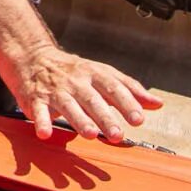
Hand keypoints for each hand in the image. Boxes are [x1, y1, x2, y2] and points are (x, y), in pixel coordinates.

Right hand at [9, 45, 163, 143]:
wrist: (33, 56)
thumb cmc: (73, 70)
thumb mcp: (102, 74)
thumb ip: (129, 90)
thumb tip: (157, 104)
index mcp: (93, 74)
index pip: (113, 88)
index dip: (126, 103)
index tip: (138, 119)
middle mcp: (75, 82)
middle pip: (92, 99)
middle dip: (105, 117)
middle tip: (117, 134)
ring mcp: (55, 90)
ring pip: (68, 105)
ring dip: (80, 120)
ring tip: (91, 134)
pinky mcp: (36, 99)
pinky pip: (39, 111)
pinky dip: (41, 122)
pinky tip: (45, 132)